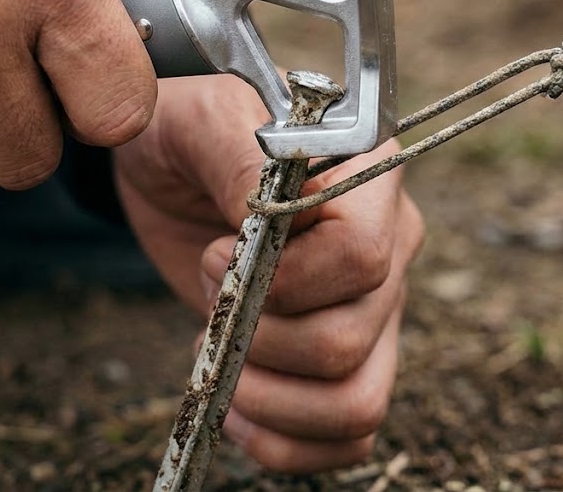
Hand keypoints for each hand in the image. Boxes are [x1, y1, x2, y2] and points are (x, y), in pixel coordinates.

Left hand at [114, 75, 423, 471]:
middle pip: (351, 339)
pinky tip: (236, 408)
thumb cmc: (190, 131)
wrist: (173, 169)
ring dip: (271, 402)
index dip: (283, 278)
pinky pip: (349, 434)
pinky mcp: (347, 355)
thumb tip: (278, 219)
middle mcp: (389, 246)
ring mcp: (373, 307)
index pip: (361, 256)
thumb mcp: (202, 119)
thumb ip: (244, 160)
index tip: (219, 254)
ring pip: (358, 400)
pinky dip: (287, 442)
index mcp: (369, 179)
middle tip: (213, 300)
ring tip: (219, 362)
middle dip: (261, 340)